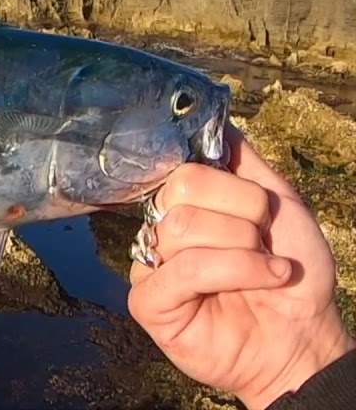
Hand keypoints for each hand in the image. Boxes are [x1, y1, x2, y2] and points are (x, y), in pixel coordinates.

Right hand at [127, 123, 354, 408]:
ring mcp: (149, 267)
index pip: (187, 169)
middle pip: (180, 194)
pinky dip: (233, 272)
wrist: (307, 335)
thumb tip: (216, 118)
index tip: (262, 214)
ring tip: (266, 270)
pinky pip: (181, 270)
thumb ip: (245, 162)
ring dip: (243, 250)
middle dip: (240, 220)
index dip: (235, 190)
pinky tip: (262, 282)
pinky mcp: (148, 304)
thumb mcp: (281, 204)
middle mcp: (160, 231)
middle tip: (262, 244)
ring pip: (182, 230)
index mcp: (185, 206)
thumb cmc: (295, 275)